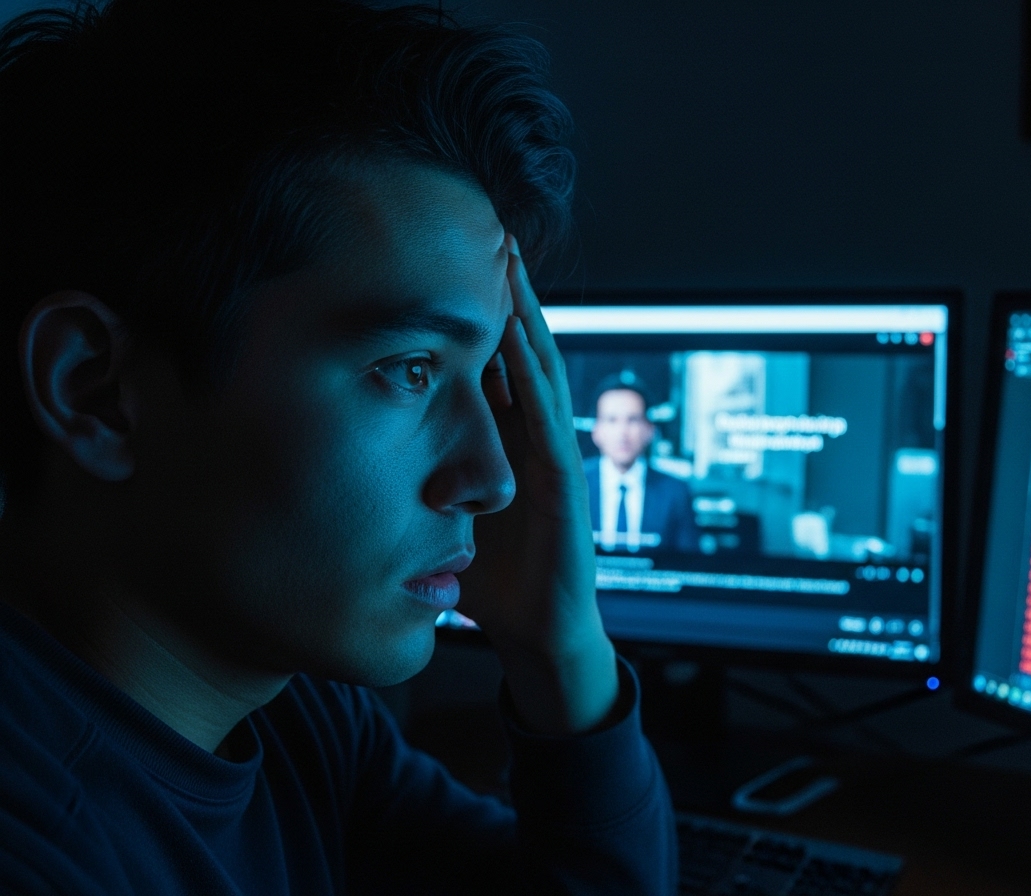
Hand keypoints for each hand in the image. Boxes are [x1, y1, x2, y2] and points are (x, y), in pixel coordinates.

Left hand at [458, 235, 618, 734]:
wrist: (537, 636)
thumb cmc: (492, 579)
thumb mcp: (445, 515)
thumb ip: (417, 479)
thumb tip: (351, 457)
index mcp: (501, 442)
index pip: (486, 364)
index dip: (469, 313)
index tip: (443, 260)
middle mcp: (529, 437)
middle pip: (516, 349)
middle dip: (501, 293)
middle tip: (482, 228)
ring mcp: (551, 455)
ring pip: (539, 369)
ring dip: (525, 313)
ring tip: (507, 258)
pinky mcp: (564, 482)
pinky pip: (548, 417)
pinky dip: (533, 373)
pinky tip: (517, 334)